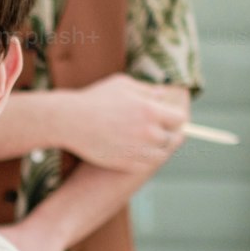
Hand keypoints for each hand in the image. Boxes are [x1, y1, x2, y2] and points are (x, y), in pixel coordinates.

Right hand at [64, 75, 188, 171]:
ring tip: (152, 143)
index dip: (175, 118)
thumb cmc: (95, 99)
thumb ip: (147, 90)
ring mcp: (137, 150)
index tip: (170, 118)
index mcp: (150, 110)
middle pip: (173, 138)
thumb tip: (162, 96)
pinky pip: (146, 165)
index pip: (179, 119)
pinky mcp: (125, 164)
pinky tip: (140, 152)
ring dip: (159, 149)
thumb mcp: (123, 84)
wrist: (70, 122)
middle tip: (164, 132)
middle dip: (169, 134)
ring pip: (161, 155)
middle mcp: (148, 132)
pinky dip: (147, 160)